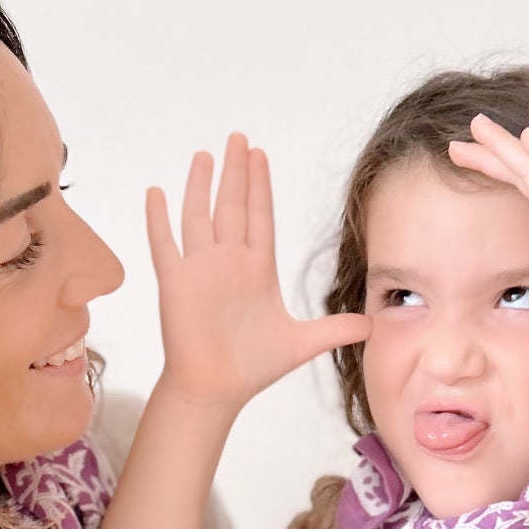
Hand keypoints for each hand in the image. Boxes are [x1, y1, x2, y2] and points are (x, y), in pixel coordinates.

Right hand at [147, 133, 369, 408]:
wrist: (216, 389)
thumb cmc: (253, 367)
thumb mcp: (303, 342)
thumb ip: (335, 328)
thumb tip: (372, 323)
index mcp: (257, 268)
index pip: (260, 215)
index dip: (260, 185)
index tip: (259, 155)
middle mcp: (228, 261)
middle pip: (232, 205)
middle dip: (236, 171)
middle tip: (238, 138)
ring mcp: (200, 269)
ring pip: (199, 215)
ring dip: (200, 186)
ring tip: (205, 155)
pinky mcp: (175, 282)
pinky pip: (165, 244)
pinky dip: (158, 218)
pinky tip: (156, 192)